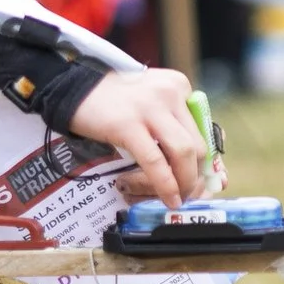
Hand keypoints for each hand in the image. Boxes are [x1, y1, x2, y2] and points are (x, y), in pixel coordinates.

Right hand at [67, 67, 207, 204]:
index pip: (205, 129)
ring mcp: (149, 107)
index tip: (209, 181)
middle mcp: (170, 92)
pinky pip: (155, 162)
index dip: (210, 160)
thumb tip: (206, 167)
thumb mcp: (152, 104)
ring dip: (185, 182)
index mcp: (179, 86)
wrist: (73, 90)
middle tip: (189, 193)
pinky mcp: (128, 125)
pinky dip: (165, 184)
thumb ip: (175, 126)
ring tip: (179, 198)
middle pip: (198, 143)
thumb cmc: (114, 102)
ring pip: (183, 152)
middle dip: (197, 176)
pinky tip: (168, 197)